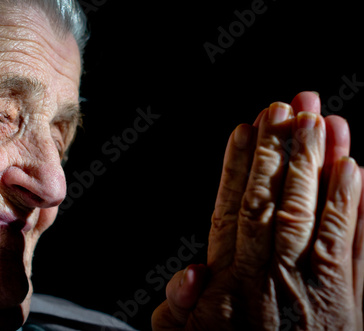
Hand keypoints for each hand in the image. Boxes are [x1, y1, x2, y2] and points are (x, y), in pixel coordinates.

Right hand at [152, 92, 363, 329]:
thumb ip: (176, 306)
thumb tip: (190, 271)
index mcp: (226, 280)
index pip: (230, 208)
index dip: (238, 166)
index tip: (246, 129)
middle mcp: (265, 273)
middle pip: (269, 199)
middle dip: (279, 149)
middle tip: (289, 105)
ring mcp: (307, 282)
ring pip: (308, 210)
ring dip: (315, 162)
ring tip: (320, 119)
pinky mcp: (343, 296)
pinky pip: (346, 242)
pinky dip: (350, 203)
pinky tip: (354, 167)